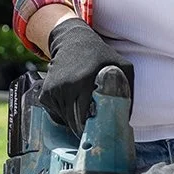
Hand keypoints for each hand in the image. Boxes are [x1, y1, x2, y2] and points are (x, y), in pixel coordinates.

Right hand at [40, 17, 134, 136]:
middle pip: (74, 121)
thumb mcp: (121, 65)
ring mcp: (54, 88)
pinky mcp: (45, 92)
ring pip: (64, 119)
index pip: (86, 116)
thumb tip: (125, 119)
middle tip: (93, 129)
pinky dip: (63, 113)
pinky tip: (72, 102)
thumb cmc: (100, 55)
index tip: (98, 132)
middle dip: (83, 128)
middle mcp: (67, 85)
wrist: (72, 41)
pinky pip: (55, 113)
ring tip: (83, 111)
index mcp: (85, 80)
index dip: (92, 127)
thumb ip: (127, 90)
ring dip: (73, 120)